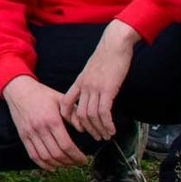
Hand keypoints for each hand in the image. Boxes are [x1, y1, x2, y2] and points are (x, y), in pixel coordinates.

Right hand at [2, 75, 85, 170]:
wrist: (18, 89)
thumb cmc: (42, 94)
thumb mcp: (61, 99)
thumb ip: (74, 115)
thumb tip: (83, 130)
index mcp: (52, 120)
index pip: (66, 145)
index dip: (77, 156)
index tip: (84, 159)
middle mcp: (40, 128)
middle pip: (57, 154)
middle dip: (70, 162)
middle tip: (78, 163)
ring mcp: (29, 133)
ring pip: (45, 157)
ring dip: (58, 164)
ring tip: (68, 164)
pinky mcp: (23, 136)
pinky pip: (33, 155)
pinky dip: (44, 164)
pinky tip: (53, 166)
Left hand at [62, 23, 136, 140]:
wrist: (114, 44)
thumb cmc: (106, 57)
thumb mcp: (92, 70)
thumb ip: (89, 83)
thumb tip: (92, 95)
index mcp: (79, 82)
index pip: (66, 103)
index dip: (69, 117)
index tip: (78, 127)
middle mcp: (84, 87)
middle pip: (80, 114)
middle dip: (88, 129)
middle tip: (96, 137)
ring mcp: (94, 88)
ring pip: (91, 115)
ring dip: (99, 129)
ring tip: (106, 136)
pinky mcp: (107, 89)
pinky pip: (104, 112)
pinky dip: (107, 123)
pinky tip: (112, 129)